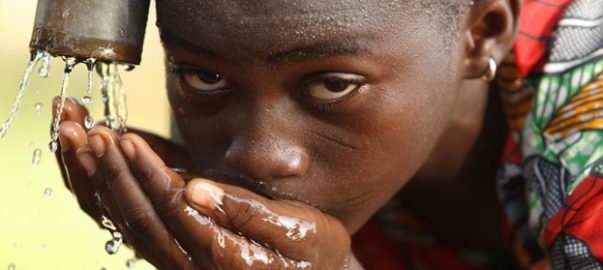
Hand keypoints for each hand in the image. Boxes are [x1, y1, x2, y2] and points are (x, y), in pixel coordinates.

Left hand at [55, 98, 361, 268]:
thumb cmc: (312, 251)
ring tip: (86, 147)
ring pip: (130, 225)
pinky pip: (136, 231)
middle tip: (92, 134)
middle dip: (114, 172)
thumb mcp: (298, 229)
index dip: (146, 171)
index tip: (126, 138)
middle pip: (141, 216)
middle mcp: (193, 266)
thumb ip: (248, 210)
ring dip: (105, 185)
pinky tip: (103, 175)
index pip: (173, 206)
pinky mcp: (177, 259)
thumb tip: (198, 188)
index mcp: (223, 255)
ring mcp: (181, 265)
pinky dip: (113, 200)